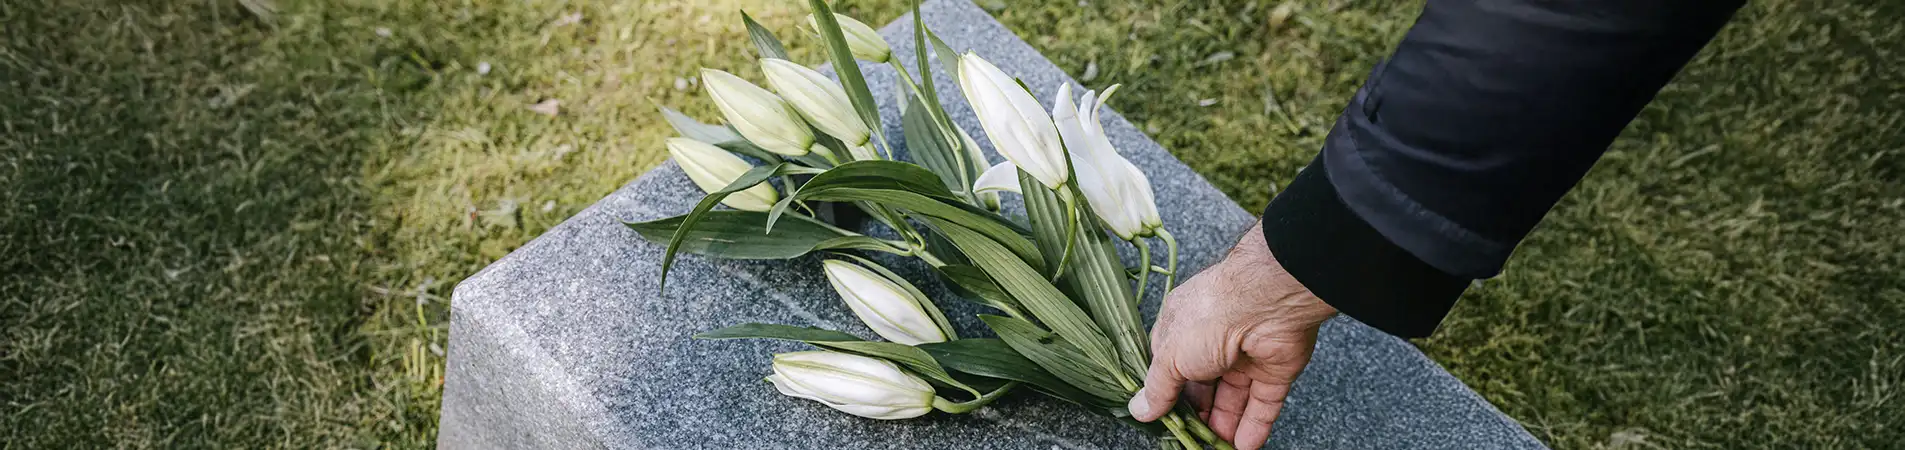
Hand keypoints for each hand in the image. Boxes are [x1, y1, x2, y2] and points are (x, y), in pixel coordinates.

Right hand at [1128, 221, 1336, 449]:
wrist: (1266, 302)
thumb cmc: (1210, 316)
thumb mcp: (1170, 356)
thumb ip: (1157, 387)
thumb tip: (1140, 409)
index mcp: (1183, 330)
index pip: (1172, 370)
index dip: (1168, 396)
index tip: (1164, 421)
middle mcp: (1213, 342)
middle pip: (1203, 389)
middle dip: (1197, 416)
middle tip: (1191, 440)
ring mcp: (1245, 356)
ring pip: (1234, 400)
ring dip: (1225, 426)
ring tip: (1216, 448)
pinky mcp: (1274, 370)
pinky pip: (1263, 404)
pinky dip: (1255, 427)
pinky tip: (1244, 447)